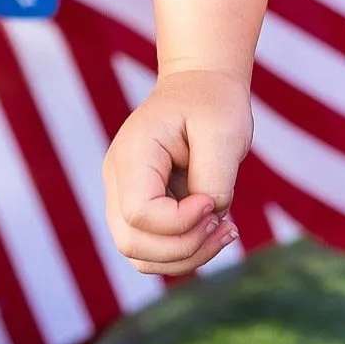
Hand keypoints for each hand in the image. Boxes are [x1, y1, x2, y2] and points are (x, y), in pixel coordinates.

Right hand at [104, 67, 252, 273]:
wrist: (200, 87)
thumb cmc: (212, 102)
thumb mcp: (223, 131)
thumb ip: (214, 176)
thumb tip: (209, 214)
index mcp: (132, 154)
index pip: (139, 214)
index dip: (180, 222)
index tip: (213, 201)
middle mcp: (118, 180)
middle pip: (132, 243)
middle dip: (184, 247)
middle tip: (226, 223)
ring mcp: (124, 198)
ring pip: (139, 256)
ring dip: (187, 256)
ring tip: (227, 230)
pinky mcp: (142, 210)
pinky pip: (154, 250)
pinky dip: (186, 252)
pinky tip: (217, 230)